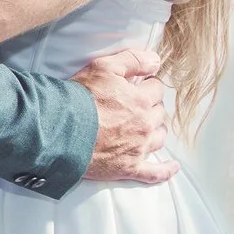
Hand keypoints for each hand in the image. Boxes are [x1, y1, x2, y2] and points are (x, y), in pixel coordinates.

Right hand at [73, 47, 174, 184]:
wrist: (61, 131)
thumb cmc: (80, 98)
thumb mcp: (103, 67)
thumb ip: (132, 60)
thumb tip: (156, 61)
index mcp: (141, 100)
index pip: (157, 89)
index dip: (148, 85)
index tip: (138, 86)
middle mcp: (145, 125)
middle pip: (159, 114)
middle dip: (151, 107)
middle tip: (135, 106)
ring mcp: (139, 148)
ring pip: (159, 138)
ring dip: (155, 131)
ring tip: (145, 128)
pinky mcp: (129, 168)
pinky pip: (155, 173)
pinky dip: (165, 170)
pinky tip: (172, 167)